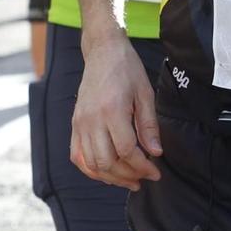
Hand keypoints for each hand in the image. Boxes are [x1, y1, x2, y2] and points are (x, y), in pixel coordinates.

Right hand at [69, 31, 162, 189]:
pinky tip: (106, 172)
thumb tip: (155, 152)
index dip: (142, 166)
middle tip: (144, 177)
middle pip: (107, 161)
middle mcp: (92, 119)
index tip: (155, 171)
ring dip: (111, 177)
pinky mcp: (75, 123)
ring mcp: (80, 123)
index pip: (126, 150)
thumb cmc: (127, 69)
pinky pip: (77, 156)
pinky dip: (91, 169)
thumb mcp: (145, 94)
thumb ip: (149, 126)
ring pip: (91, 163)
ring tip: (128, 179)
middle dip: (128, 175)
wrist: (103, 52)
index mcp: (112, 110)